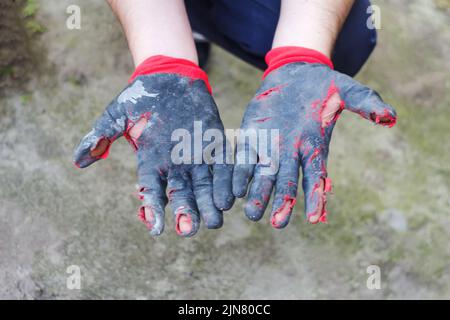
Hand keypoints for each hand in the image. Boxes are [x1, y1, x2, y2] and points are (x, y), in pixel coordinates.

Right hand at [74, 56, 233, 236]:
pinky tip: (228, 197)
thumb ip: (101, 137)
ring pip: (204, 186)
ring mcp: (197, 155)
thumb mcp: (117, 114)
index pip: (152, 190)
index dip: (153, 208)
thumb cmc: (141, 96)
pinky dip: (225, 181)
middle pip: (181, 194)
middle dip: (185, 212)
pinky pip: (222, 166)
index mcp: (152, 161)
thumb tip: (79, 160)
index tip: (156, 228)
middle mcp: (176, 164)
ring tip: (214, 221)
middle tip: (189, 230)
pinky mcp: (215, 143)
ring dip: (209, 204)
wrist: (169, 76)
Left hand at [233, 47, 395, 227]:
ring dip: (258, 195)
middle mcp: (291, 154)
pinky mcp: (250, 136)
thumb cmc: (322, 85)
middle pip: (287, 183)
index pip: (316, 177)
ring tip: (252, 214)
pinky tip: (234, 189)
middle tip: (277, 223)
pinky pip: (243, 159)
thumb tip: (390, 116)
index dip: (316, 197)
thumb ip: (365, 103)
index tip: (315, 217)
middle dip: (282, 202)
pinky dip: (239, 174)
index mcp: (314, 147)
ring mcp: (269, 147)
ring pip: (263, 177)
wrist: (294, 72)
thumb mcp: (346, 90)